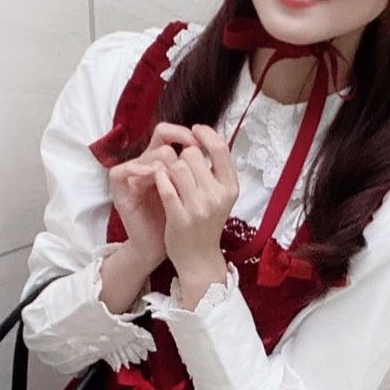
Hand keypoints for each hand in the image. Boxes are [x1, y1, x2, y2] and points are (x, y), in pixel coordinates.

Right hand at [107, 123, 200, 269]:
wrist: (174, 248)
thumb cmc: (185, 219)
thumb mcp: (197, 191)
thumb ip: (200, 169)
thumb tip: (214, 147)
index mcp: (164, 161)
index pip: (169, 132)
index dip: (185, 134)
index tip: (200, 143)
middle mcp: (147, 164)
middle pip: (161, 139)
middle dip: (179, 150)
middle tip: (191, 162)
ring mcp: (133, 176)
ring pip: (148, 155)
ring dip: (165, 163)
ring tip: (175, 176)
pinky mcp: (120, 191)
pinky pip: (120, 171)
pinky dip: (137, 170)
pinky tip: (154, 175)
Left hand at [150, 124, 239, 277]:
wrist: (198, 259)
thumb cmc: (207, 222)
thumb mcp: (220, 195)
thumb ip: (214, 169)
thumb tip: (203, 136)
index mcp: (231, 187)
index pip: (221, 148)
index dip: (205, 133)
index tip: (194, 131)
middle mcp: (218, 196)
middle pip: (192, 154)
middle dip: (181, 157)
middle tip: (179, 169)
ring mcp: (199, 207)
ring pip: (175, 166)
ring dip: (168, 168)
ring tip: (169, 179)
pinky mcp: (180, 217)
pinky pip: (164, 185)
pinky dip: (159, 179)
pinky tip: (159, 183)